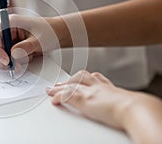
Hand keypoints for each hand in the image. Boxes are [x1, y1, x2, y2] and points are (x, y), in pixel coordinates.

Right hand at [0, 15, 66, 68]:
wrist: (57, 34)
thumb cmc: (49, 31)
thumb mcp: (40, 40)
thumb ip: (26, 47)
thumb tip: (13, 54)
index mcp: (10, 23)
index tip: (7, 61)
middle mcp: (5, 30)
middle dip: (0, 59)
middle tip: (14, 67)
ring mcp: (7, 39)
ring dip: (5, 63)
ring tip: (19, 66)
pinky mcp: (10, 47)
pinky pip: (3, 58)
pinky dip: (11, 63)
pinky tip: (22, 62)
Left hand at [47, 71, 161, 142]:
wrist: (134, 108)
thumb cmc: (134, 108)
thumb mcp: (126, 102)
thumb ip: (121, 102)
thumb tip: (125, 108)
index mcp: (108, 87)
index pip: (95, 77)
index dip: (86, 77)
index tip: (82, 78)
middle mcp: (98, 86)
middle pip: (80, 77)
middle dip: (69, 80)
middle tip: (60, 83)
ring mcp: (89, 91)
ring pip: (71, 84)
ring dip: (60, 86)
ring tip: (51, 90)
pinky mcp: (83, 99)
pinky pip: (66, 95)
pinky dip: (58, 96)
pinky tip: (53, 99)